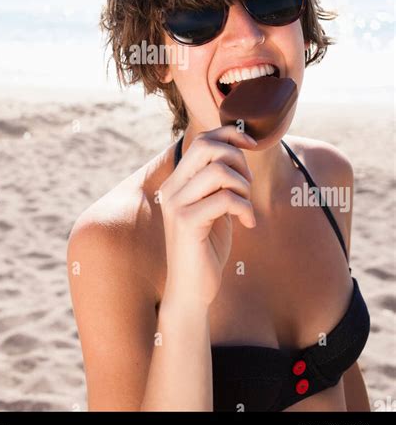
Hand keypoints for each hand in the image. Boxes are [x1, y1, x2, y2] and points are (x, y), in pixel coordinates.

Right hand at [158, 126, 256, 308]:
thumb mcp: (215, 206)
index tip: (251, 145)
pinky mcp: (187, 223)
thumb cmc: (207, 247)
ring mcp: (177, 205)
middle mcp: (172, 188)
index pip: (202, 140)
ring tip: (246, 206)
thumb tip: (239, 149)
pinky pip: (225, 199)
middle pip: (208, 147)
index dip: (230, 134)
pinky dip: (245, 208)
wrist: (192, 290)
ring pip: (219, 171)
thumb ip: (220, 181)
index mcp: (177, 181)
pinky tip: (247, 223)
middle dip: (238, 159)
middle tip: (248, 185)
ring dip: (243, 186)